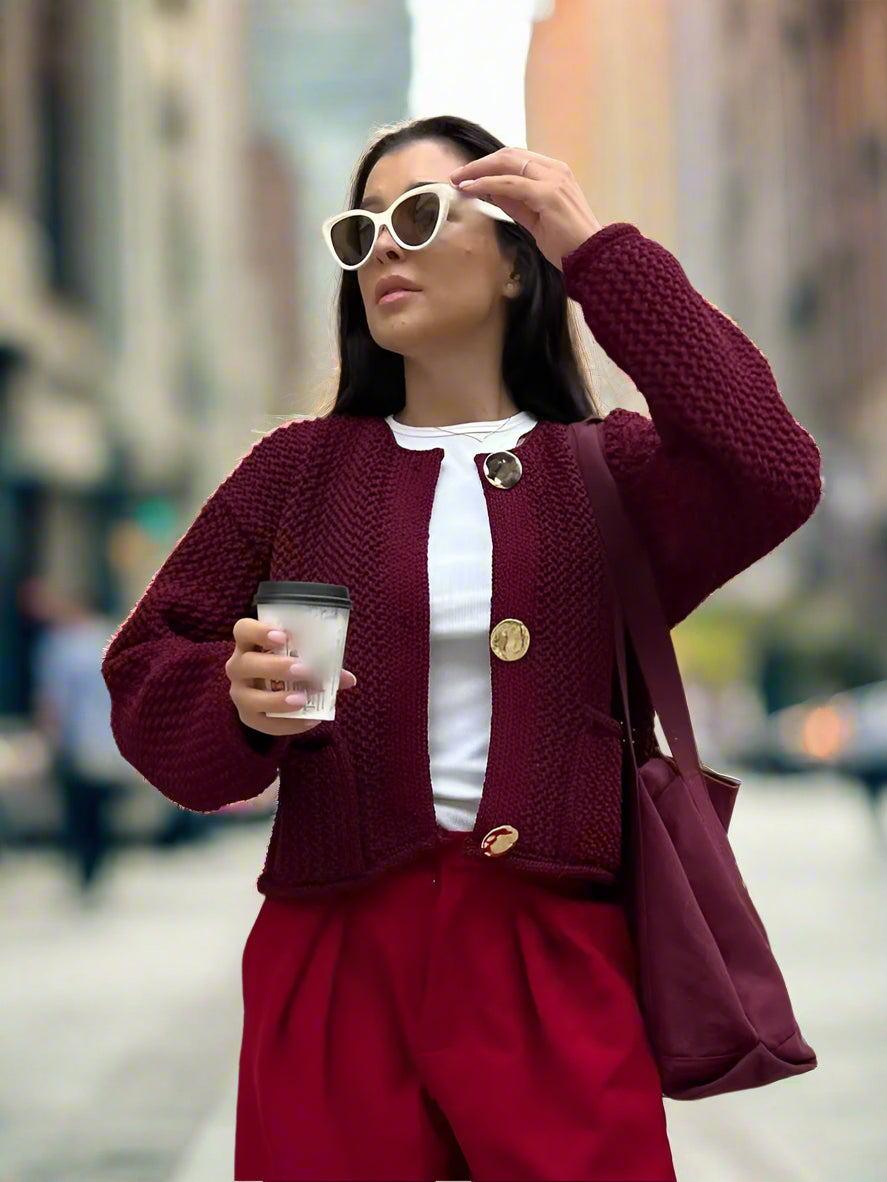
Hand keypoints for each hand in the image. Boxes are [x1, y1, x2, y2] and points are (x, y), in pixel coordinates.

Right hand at [226, 618, 356, 737]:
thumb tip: (349, 679)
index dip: (259, 631)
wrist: (271, 691)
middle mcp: (238, 666)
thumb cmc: (287, 665)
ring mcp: (240, 692)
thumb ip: (322, 664)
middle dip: (275, 667)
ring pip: (249, 697)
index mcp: (250, 643)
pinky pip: (263, 723)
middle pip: (247, 663)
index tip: (284, 636)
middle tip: (304, 669)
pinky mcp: (247, 716)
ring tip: (302, 700)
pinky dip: (288, 723)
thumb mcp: (301, 658)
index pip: (243, 630)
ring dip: (277, 699)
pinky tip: (310, 720)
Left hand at [449, 147, 601, 271]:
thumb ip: (515, 203)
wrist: (592, 257)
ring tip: (458, 180)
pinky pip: (510, 184)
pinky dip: (487, 184)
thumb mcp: (534, 219)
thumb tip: (489, 192)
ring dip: (478, 170)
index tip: (468, 176)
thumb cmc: (567, 243)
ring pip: (507, 164)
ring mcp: (553, 180)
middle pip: (509, 155)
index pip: (516, 159)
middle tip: (457, 176)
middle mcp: (555, 170)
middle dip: (479, 163)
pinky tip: (472, 189)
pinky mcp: (548, 194)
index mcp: (555, 173)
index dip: (489, 164)